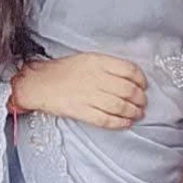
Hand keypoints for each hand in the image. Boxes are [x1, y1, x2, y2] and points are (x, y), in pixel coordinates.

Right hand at [9, 52, 146, 128]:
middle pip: (128, 90)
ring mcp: (89, 96)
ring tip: (138, 114)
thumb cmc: (64, 71)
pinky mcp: (82, 111)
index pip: (129, 70)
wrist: (39, 83)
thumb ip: (108, 66)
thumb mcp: (88, 59)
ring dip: (133, 112)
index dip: (140, 79)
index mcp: (98, 62)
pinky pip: (106, 119)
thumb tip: (130, 77)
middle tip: (142, 102)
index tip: (143, 85)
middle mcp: (96, 78)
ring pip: (120, 106)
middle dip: (140, 99)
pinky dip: (120, 123)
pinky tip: (126, 123)